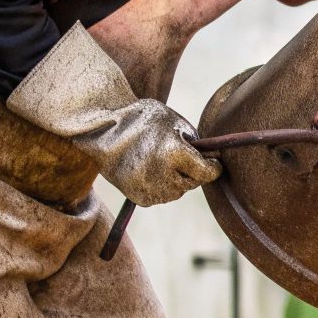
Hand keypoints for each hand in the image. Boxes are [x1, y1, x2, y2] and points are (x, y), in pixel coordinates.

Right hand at [8, 25, 219, 205]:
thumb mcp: (174, 122)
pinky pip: (160, 196)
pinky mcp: (139, 198)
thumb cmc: (141, 119)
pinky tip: (150, 168)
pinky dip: (161, 186)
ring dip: (177, 179)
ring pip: (177, 191)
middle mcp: (163, 176)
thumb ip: (195, 142)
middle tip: (181, 155)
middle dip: (193, 170)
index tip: (215, 162)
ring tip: (160, 158)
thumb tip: (211, 158)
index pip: (207, 172)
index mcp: (174, 154)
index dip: (214, 166)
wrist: (101, 129)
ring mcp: (149, 189)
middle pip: (193, 182)